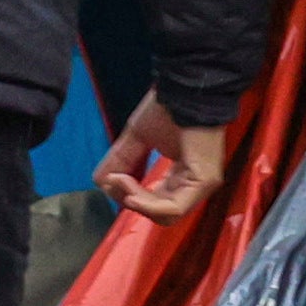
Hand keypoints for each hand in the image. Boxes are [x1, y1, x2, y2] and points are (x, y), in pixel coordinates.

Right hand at [99, 91, 225, 220]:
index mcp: (180, 176)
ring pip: (164, 215)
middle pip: (157, 213)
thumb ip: (121, 160)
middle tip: (114, 179)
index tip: (111, 176)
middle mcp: (191, 184)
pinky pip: (173, 208)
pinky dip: (147, 204)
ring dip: (136, 201)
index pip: (153, 202)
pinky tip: (132, 193)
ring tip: (121, 181)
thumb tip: (102, 181)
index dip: (128, 195)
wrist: (186, 90)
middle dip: (129, 199)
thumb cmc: (168, 108)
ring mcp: (200, 185)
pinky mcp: (203, 182)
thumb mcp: (136, 138)